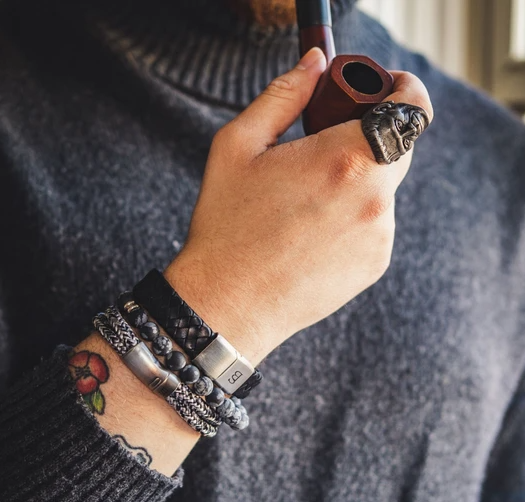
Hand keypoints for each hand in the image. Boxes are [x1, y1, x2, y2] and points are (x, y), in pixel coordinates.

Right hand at [166, 47, 432, 363]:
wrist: (230, 302)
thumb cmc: (228, 225)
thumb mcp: (239, 146)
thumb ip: (284, 95)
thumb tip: (314, 63)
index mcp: (345, 159)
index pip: (411, 108)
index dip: (405, 89)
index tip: (387, 88)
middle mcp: (375, 199)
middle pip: (397, 147)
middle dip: (368, 135)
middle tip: (323, 145)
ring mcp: (379, 236)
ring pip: (381, 187)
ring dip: (355, 180)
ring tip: (305, 202)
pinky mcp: (375, 264)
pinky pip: (375, 223)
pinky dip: (354, 215)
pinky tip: (312, 232)